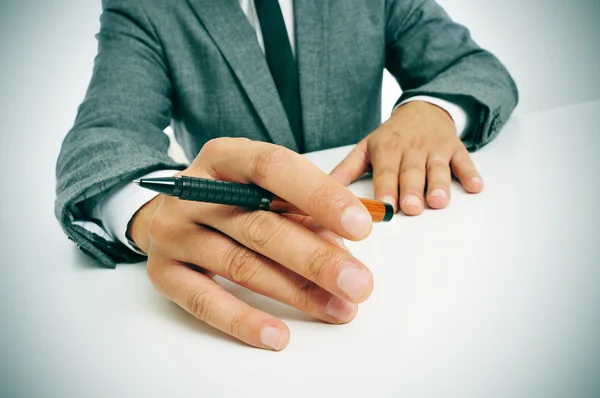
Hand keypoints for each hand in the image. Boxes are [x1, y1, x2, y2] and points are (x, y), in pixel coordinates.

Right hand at [128, 138, 374, 349]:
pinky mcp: (163, 272)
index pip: (273, 167)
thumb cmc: (233, 201)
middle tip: (359, 283)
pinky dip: (245, 321)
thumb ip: (303, 210)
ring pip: (240, 266)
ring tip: (339, 309)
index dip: (320, 196)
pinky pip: (205, 302)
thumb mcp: (265, 189)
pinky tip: (279, 336)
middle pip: (260, 226)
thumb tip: (344, 246)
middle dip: (316, 258)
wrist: (170, 215)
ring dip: (296, 292)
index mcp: (224, 158)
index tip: (362, 226)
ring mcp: (173, 232)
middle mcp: (192, 191)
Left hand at [330, 101, 483, 214]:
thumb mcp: (366, 148)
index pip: (385, 171)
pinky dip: (471, 173)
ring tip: (439, 202)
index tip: (385, 207)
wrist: (423, 109)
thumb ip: (347, 170)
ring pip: (438, 168)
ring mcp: (435, 149)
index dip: (385, 188)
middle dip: (412, 190)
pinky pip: (465, 161)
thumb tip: (321, 190)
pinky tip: (475, 187)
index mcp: (387, 149)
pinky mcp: (455, 149)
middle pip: (412, 172)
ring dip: (440, 185)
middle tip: (411, 208)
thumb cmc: (391, 136)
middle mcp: (411, 148)